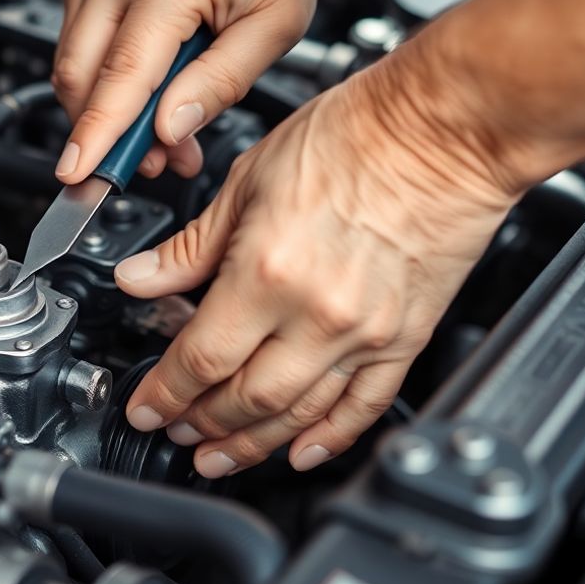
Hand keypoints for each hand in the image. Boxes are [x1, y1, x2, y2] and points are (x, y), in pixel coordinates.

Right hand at [52, 0, 324, 182]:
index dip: (96, 137)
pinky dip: (103, 84)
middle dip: (105, 136)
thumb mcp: (274, 26)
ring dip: (106, 114)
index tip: (77, 175)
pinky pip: (75, 48)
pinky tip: (145, 96)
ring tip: (160, 133)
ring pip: (70, 68)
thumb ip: (220, 84)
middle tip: (150, 165)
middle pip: (80, 79)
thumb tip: (170, 132)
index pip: (119, 79)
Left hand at [114, 62, 520, 476]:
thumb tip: (140, 279)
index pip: (199, 358)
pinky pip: (364, 406)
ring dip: (252, 443)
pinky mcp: (406, 337)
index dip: (164, 392)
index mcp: (266, 271)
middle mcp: (316, 312)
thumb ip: (191, 246)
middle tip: (176, 430)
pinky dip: (328, 438)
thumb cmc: (353, 136)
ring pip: (297, 414)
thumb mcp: (247, 180)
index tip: (145, 406)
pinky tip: (299, 452)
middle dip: (201, 423)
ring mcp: (365, 332)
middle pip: (245, 398)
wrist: (444, 128)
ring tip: (219, 455)